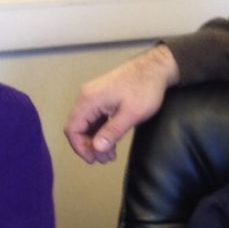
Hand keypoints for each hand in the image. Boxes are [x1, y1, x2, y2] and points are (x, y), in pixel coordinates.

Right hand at [64, 44, 178, 163]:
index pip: (72, 129)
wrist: (155, 68)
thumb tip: (96, 148)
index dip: (80, 147)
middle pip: (78, 127)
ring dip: (96, 140)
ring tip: (110, 154)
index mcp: (90, 100)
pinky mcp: (102, 97)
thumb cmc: (145, 88)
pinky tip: (111, 141)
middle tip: (105, 159)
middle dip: (89, 146)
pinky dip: (101, 131)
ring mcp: (94, 96)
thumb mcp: (131, 114)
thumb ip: (112, 132)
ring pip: (87, 124)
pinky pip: (95, 118)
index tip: (93, 159)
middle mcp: (87, 97)